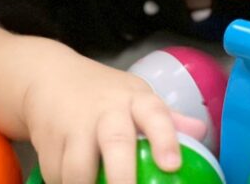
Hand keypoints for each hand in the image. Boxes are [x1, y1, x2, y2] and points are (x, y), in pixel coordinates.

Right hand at [24, 50, 205, 183]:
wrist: (49, 76)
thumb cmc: (103, 94)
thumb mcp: (136, 96)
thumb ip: (166, 119)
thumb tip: (200, 132)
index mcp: (135, 100)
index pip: (155, 116)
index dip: (165, 140)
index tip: (171, 166)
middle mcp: (106, 112)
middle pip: (116, 144)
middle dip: (122, 178)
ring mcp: (74, 125)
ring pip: (78, 168)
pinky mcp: (48, 141)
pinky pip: (57, 175)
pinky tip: (73, 183)